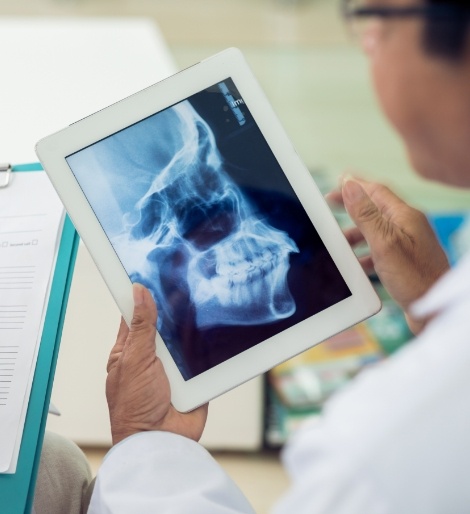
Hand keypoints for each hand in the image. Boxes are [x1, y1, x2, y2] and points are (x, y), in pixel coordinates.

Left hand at [106, 283, 207, 444]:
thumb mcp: (134, 360)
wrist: (160, 441)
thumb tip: (139, 292)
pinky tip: (215, 329)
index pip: (135, 314)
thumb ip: (140, 326)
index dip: (143, 295)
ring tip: (204, 301)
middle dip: (175, 309)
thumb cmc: (134, 407)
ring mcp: (173, 366)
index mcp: (129, 349)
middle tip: (187, 282)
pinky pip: (202, 356)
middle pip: (165, 323)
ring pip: (185, 338)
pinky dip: (207, 347)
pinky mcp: (192, 377)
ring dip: (192, 329)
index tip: (154, 272)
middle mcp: (152, 355)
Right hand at [328, 176, 449, 333]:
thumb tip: (350, 186)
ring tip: (339, 241)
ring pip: (376, 231)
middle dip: (352, 207)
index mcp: (405, 216)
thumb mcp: (384, 243)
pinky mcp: (406, 262)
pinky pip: (380, 250)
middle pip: (375, 209)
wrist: (435, 312)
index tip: (336, 183)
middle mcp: (408, 227)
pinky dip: (365, 253)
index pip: (376, 191)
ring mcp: (408, 245)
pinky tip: (357, 263)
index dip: (355, 185)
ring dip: (356, 233)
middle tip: (331, 205)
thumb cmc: (414, 278)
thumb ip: (366, 214)